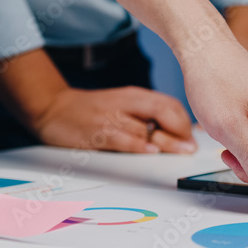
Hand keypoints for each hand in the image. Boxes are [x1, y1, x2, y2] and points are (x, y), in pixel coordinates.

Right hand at [35, 86, 196, 153]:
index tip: (193, 137)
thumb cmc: (93, 110)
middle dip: (181, 130)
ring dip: (167, 141)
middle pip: (163, 111)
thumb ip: (149, 117)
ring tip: (180, 151)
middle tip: (190, 148)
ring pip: (145, 127)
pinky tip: (149, 150)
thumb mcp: (124, 106)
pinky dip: (138, 145)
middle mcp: (125, 103)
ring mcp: (110, 117)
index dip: (186, 122)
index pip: (169, 104)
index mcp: (134, 96)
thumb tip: (182, 134)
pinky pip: (121, 138)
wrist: (53, 108)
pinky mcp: (96, 132)